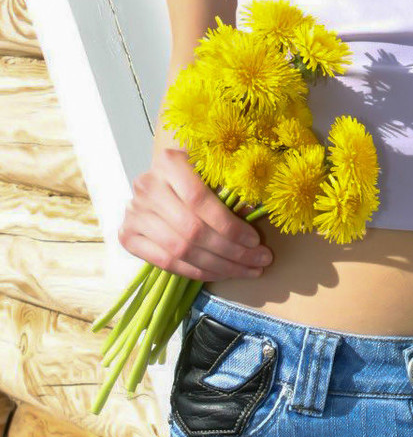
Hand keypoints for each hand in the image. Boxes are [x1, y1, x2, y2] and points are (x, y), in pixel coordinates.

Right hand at [118, 148, 273, 282]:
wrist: (161, 179)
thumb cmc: (196, 172)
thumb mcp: (213, 170)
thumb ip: (230, 187)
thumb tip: (251, 211)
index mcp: (169, 163)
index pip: (200, 200)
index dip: (229, 224)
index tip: (255, 240)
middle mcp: (147, 187)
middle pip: (192, 230)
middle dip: (231, 252)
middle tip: (259, 261)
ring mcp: (134, 214)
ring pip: (180, 251)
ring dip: (218, 267)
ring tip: (247, 270)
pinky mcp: (128, 237)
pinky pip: (166, 263)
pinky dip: (196, 272)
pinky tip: (221, 274)